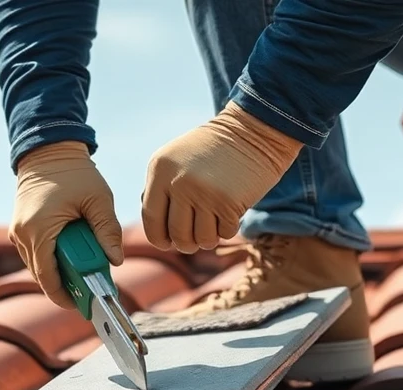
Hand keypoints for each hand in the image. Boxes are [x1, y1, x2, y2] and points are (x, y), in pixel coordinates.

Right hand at [10, 141, 123, 308]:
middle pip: (43, 276)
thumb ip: (109, 231)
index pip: (49, 277)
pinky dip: (53, 260)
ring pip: (38, 267)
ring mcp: (17, 232)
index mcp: (39, 229)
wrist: (48, 150)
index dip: (65, 296)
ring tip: (85, 272)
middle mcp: (22, 234)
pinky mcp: (19, 229)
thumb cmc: (74, 173)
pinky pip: (35, 255)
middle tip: (91, 292)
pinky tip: (73, 257)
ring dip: (60, 272)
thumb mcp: (99, 200)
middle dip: (67, 286)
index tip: (84, 306)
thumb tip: (116, 260)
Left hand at [141, 101, 301, 252]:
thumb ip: (161, 190)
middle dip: (187, 244)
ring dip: (208, 239)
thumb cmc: (212, 152)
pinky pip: (224, 234)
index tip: (168, 243)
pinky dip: (228, 230)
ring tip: (213, 225)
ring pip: (201, 239)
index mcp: (160, 169)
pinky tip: (230, 214)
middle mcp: (178, 182)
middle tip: (194, 240)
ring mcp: (203, 193)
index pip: (151, 219)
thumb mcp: (176, 161)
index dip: (159, 238)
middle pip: (177, 235)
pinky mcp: (228, 203)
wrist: (251, 132)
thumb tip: (157, 231)